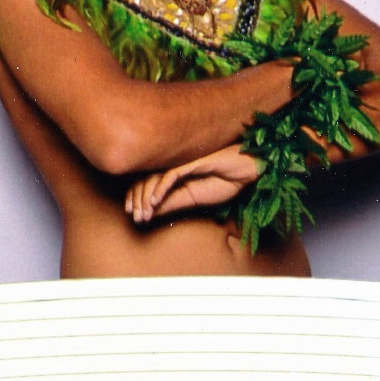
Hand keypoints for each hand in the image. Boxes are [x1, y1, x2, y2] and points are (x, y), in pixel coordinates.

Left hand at [126, 145, 263, 223]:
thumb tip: (151, 213)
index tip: (134, 217)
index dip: (137, 199)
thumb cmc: (223, 182)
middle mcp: (172, 166)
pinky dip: (160, 188)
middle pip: (145, 180)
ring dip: (146, 197)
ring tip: (144, 214)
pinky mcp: (190, 162)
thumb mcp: (193, 199)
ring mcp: (180, 163)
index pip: (146, 184)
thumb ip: (173, 203)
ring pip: (154, 178)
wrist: (245, 170)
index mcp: (172, 174)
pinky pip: (170, 175)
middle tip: (136, 218)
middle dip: (138, 200)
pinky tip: (155, 202)